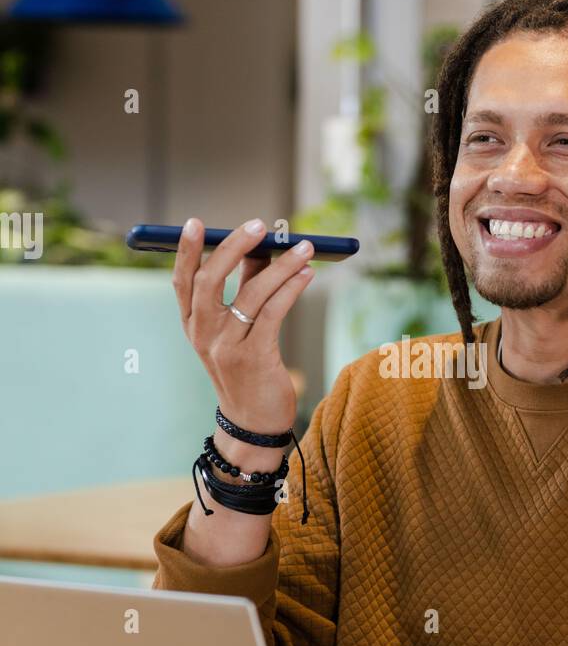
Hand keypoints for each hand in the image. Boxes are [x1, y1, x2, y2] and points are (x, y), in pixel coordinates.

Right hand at [172, 216, 313, 434]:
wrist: (253, 422)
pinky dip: (292, 288)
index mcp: (192, 325)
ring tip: (305, 248)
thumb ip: (243, 289)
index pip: (182, 281)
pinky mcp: (254, 358)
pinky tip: (307, 274)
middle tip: (259, 225)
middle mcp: (203, 334)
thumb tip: (260, 248)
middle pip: (210, 279)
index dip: (186, 251)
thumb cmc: (247, 369)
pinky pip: (273, 312)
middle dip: (235, 247)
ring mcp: (226, 347)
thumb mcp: (235, 331)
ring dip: (281, 266)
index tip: (196, 223)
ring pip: (252, 293)